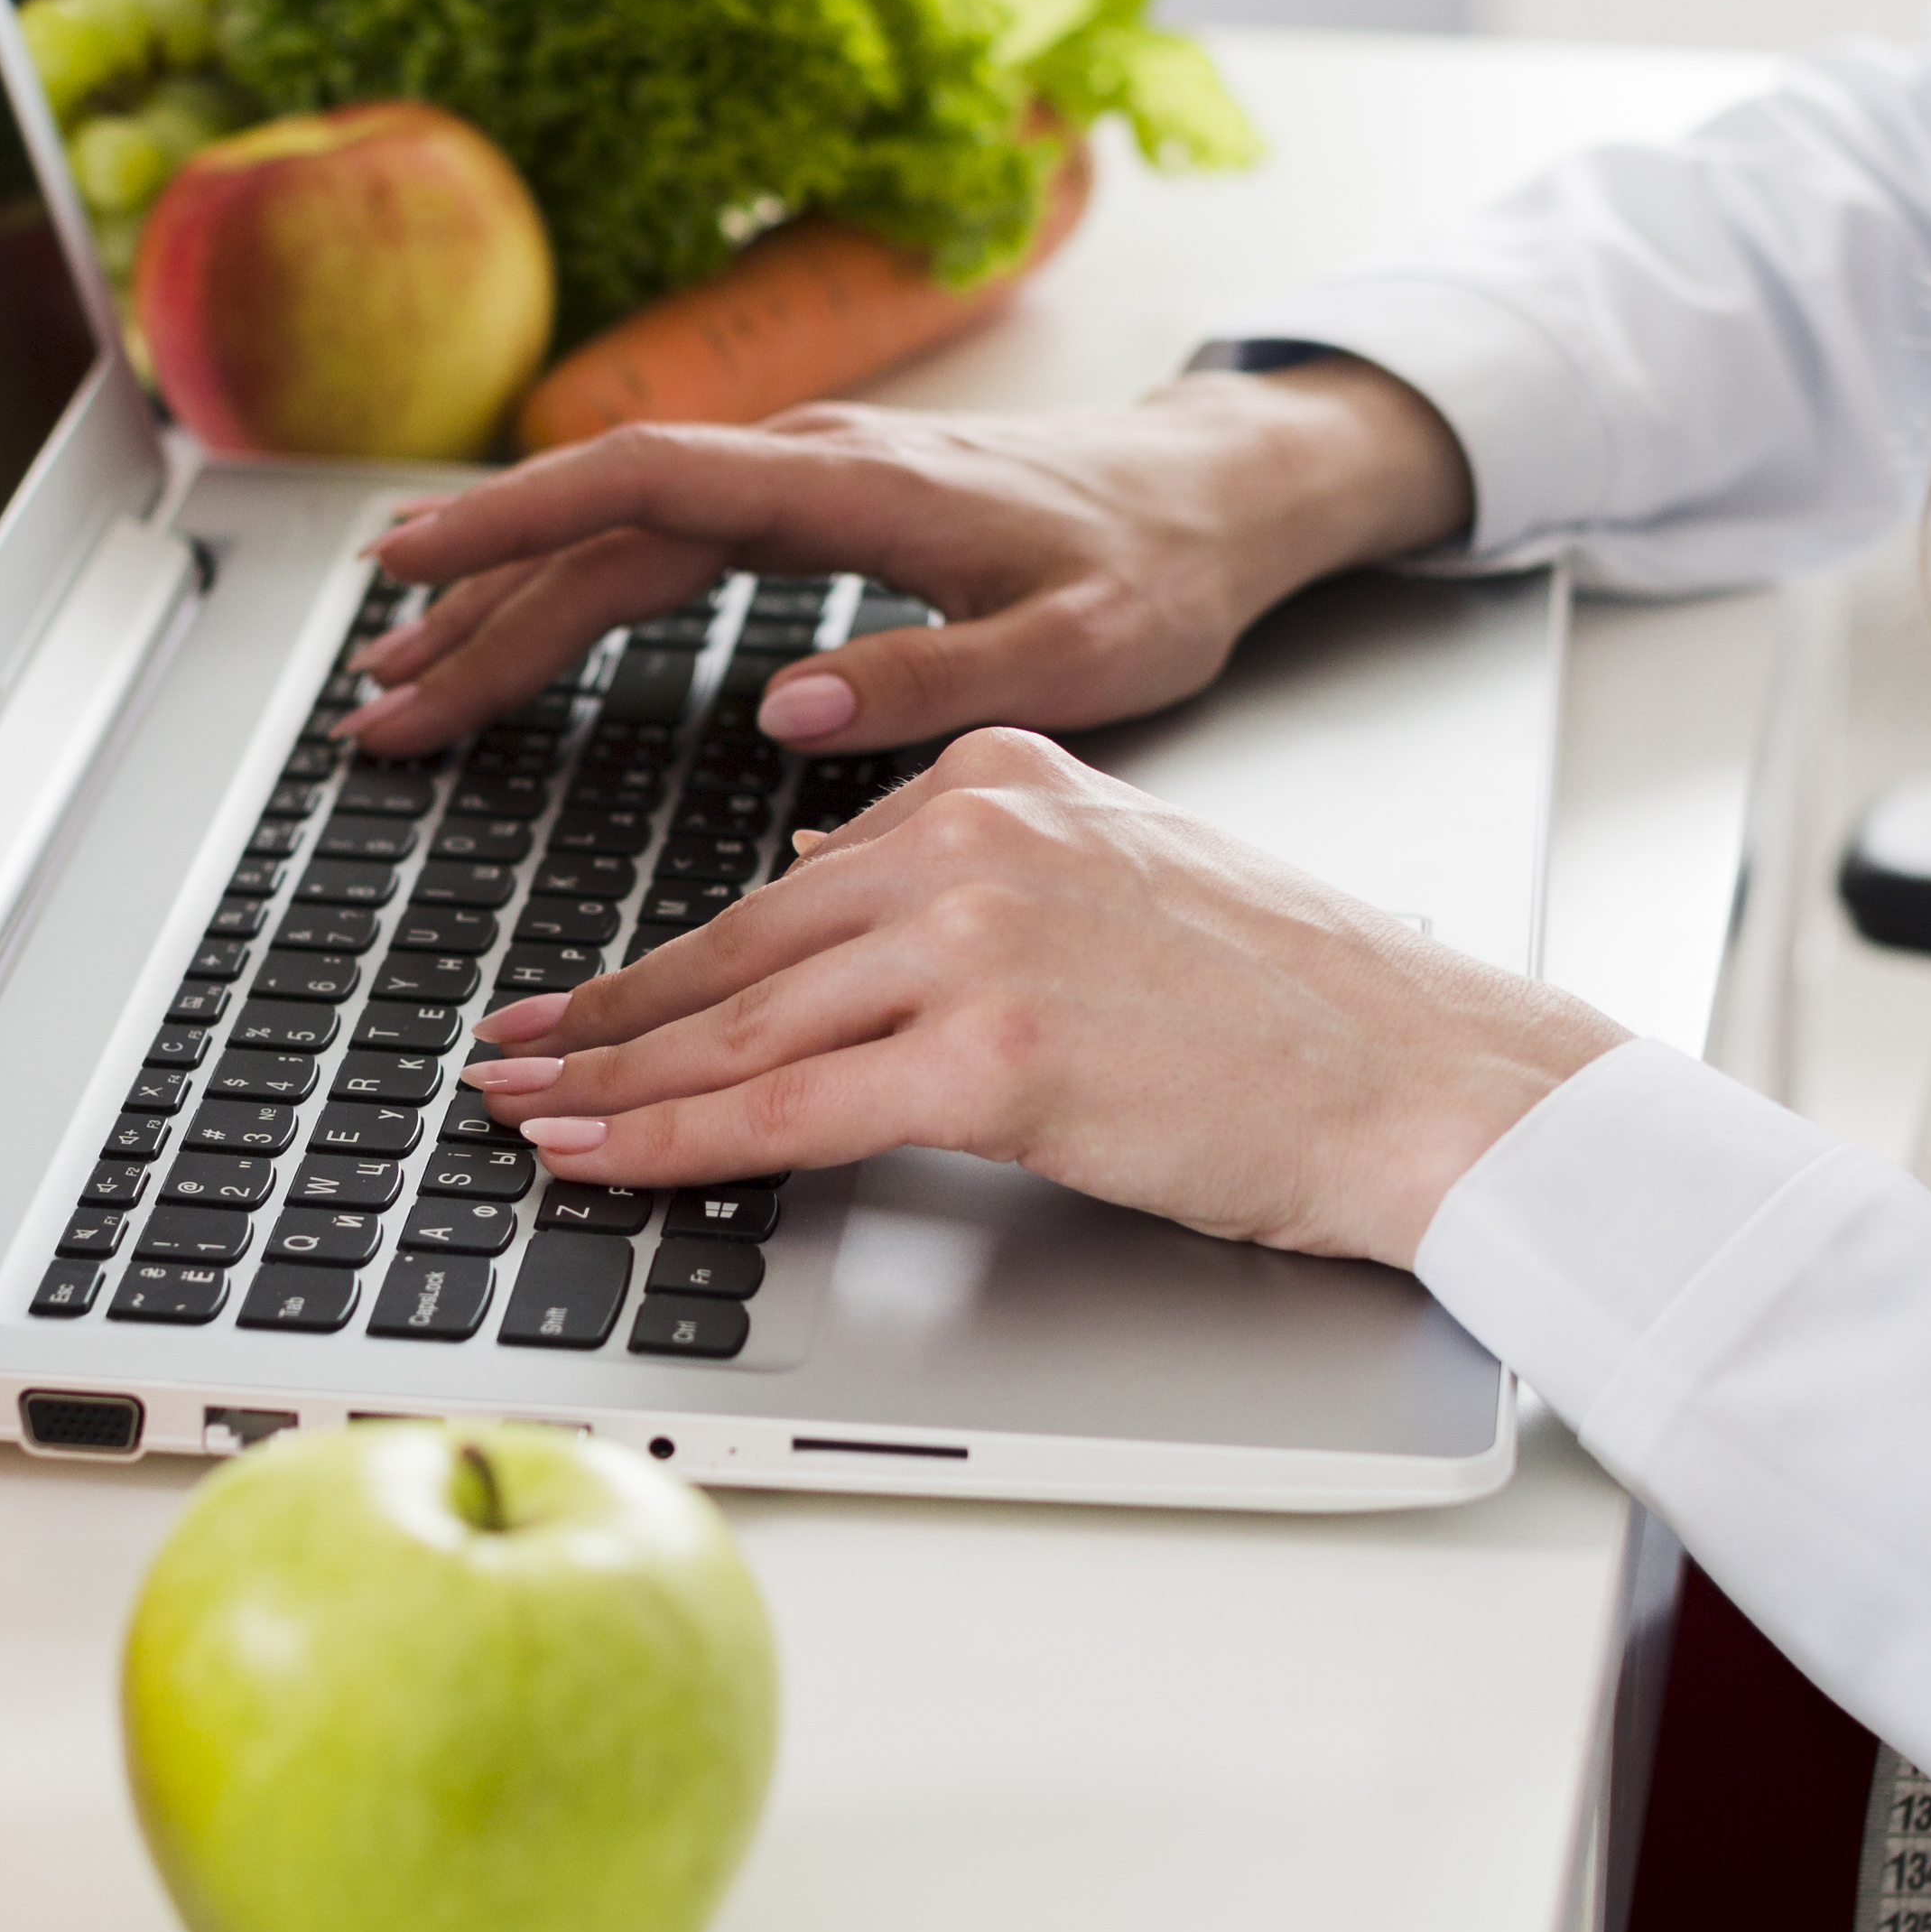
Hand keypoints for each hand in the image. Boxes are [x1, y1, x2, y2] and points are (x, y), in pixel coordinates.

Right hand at [339, 361, 1472, 758]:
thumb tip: (783, 715)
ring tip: (400, 683)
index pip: (641, 480)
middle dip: (473, 608)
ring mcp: (802, 477)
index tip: (405, 569)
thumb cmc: (1161, 573)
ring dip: (503, 603)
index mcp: (854, 486)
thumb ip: (937, 682)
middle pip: (599, 525)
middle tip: (375, 708)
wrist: (1220, 494)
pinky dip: (568, 587)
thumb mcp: (1081, 653)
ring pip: (616, 533)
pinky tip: (510, 633)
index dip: (512, 521)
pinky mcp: (809, 504)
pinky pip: (656, 538)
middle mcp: (808, 464)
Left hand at [460, 730, 1624, 1268]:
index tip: (590, 997)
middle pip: (739, 947)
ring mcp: (976, 941)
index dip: (676, 958)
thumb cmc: (1304, 1009)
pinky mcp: (989, 1058)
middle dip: (603, 1013)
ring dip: (606, 1082)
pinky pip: (785, 1112)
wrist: (1426, 1069)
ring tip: (518, 1113)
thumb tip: (837, 912)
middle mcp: (973, 834)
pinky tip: (601, 1157)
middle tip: (505, 1053)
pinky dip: (670, 1142)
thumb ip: (983, 880)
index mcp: (1002, 774)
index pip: (795, 882)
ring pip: (738, 1027)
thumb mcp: (1125, 876)